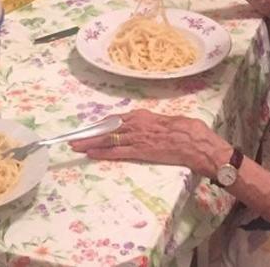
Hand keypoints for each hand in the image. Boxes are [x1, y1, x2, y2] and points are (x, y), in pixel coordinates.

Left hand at [70, 110, 232, 176]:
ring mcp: (137, 137)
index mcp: (143, 115)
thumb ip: (154, 123)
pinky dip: (102, 152)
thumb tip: (151, 127)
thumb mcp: (167, 121)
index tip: (91, 128)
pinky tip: (91, 154)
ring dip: (90, 143)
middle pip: (107, 128)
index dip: (101, 125)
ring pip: (108, 139)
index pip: (116, 119)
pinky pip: (117, 151)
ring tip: (76, 146)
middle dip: (89, 133)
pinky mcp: (140, 151)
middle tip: (74, 137)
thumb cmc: (187, 130)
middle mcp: (136, 124)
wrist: (195, 141)